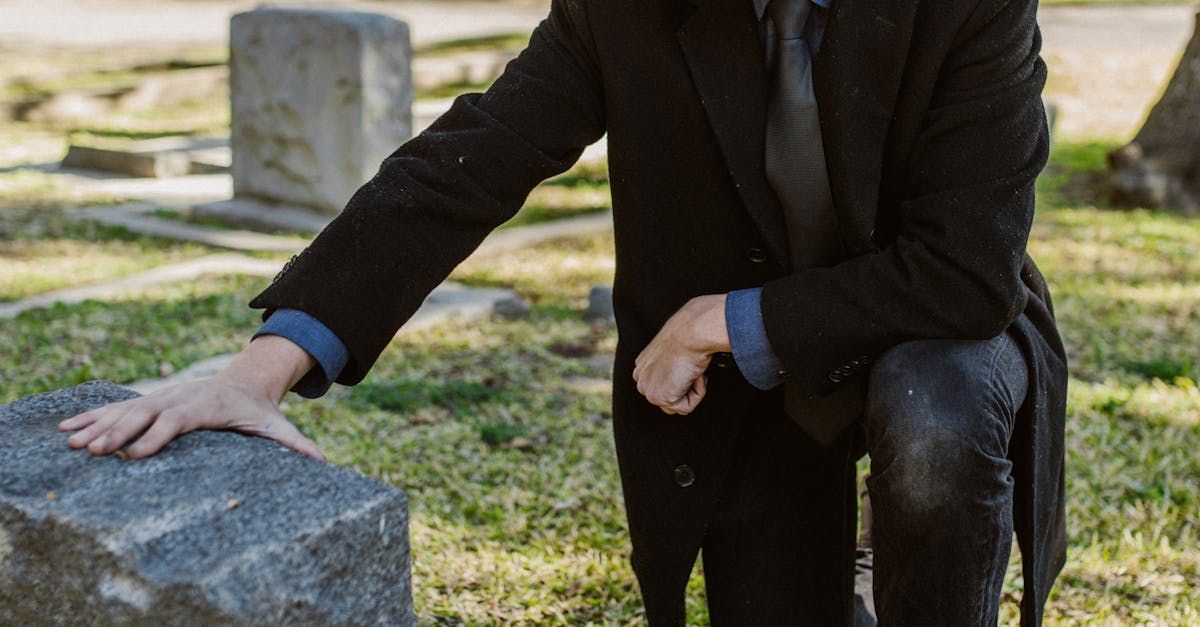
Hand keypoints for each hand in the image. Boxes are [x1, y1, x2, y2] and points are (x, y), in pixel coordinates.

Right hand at [58, 336, 324, 460]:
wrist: (244, 382)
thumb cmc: (258, 411)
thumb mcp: (276, 425)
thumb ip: (295, 444)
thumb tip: (321, 461)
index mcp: (206, 406)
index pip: (178, 420)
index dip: (158, 435)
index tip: (137, 455)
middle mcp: (179, 398)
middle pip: (145, 414)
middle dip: (119, 432)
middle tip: (96, 452)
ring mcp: (160, 398)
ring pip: (125, 411)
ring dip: (98, 425)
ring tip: (72, 442)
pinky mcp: (148, 402)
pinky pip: (116, 409)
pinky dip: (91, 417)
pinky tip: (66, 428)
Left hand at [633, 294, 730, 414]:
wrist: (692, 332)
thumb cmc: (690, 335)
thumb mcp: (678, 348)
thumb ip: (674, 365)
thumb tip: (687, 374)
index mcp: (643, 365)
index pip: (663, 385)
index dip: (682, 380)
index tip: (689, 366)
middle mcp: (640, 377)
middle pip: (669, 398)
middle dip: (685, 387)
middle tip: (691, 368)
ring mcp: (647, 389)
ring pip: (677, 405)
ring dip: (692, 391)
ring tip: (692, 370)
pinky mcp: (659, 398)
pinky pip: (685, 408)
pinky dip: (697, 394)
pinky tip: (693, 375)